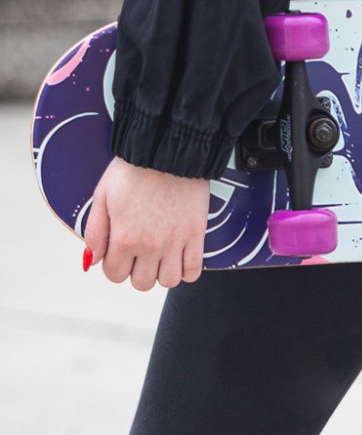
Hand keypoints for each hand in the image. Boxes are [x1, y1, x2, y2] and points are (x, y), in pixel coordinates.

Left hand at [83, 157, 209, 289]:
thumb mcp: (102, 196)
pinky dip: (187, 271)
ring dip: (163, 272)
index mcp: (123, 238)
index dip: (116, 265)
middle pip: (142, 283)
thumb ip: (95, 232)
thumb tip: (92, 260)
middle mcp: (149, 246)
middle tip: (141, 252)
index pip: (115, 275)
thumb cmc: (134, 170)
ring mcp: (175, 242)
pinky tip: (182, 257)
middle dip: (138, 271)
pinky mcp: (196, 234)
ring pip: (168, 281)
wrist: (169, 152)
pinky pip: (194, 271)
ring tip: (162, 256)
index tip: (122, 251)